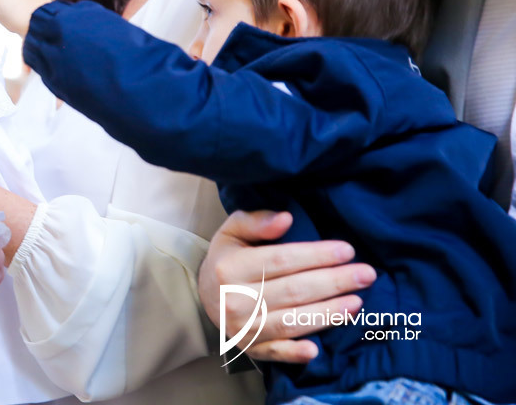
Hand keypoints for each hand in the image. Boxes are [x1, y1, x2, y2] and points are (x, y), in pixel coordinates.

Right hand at [199, 210, 376, 363]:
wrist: (205, 296)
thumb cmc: (227, 259)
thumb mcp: (232, 232)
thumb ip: (257, 221)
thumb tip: (287, 218)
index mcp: (231, 268)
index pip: (280, 261)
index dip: (316, 255)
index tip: (347, 250)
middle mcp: (235, 299)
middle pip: (293, 291)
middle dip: (334, 282)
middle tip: (367, 274)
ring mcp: (243, 327)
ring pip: (291, 321)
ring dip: (327, 313)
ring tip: (358, 302)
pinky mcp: (250, 348)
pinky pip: (275, 352)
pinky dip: (295, 353)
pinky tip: (317, 350)